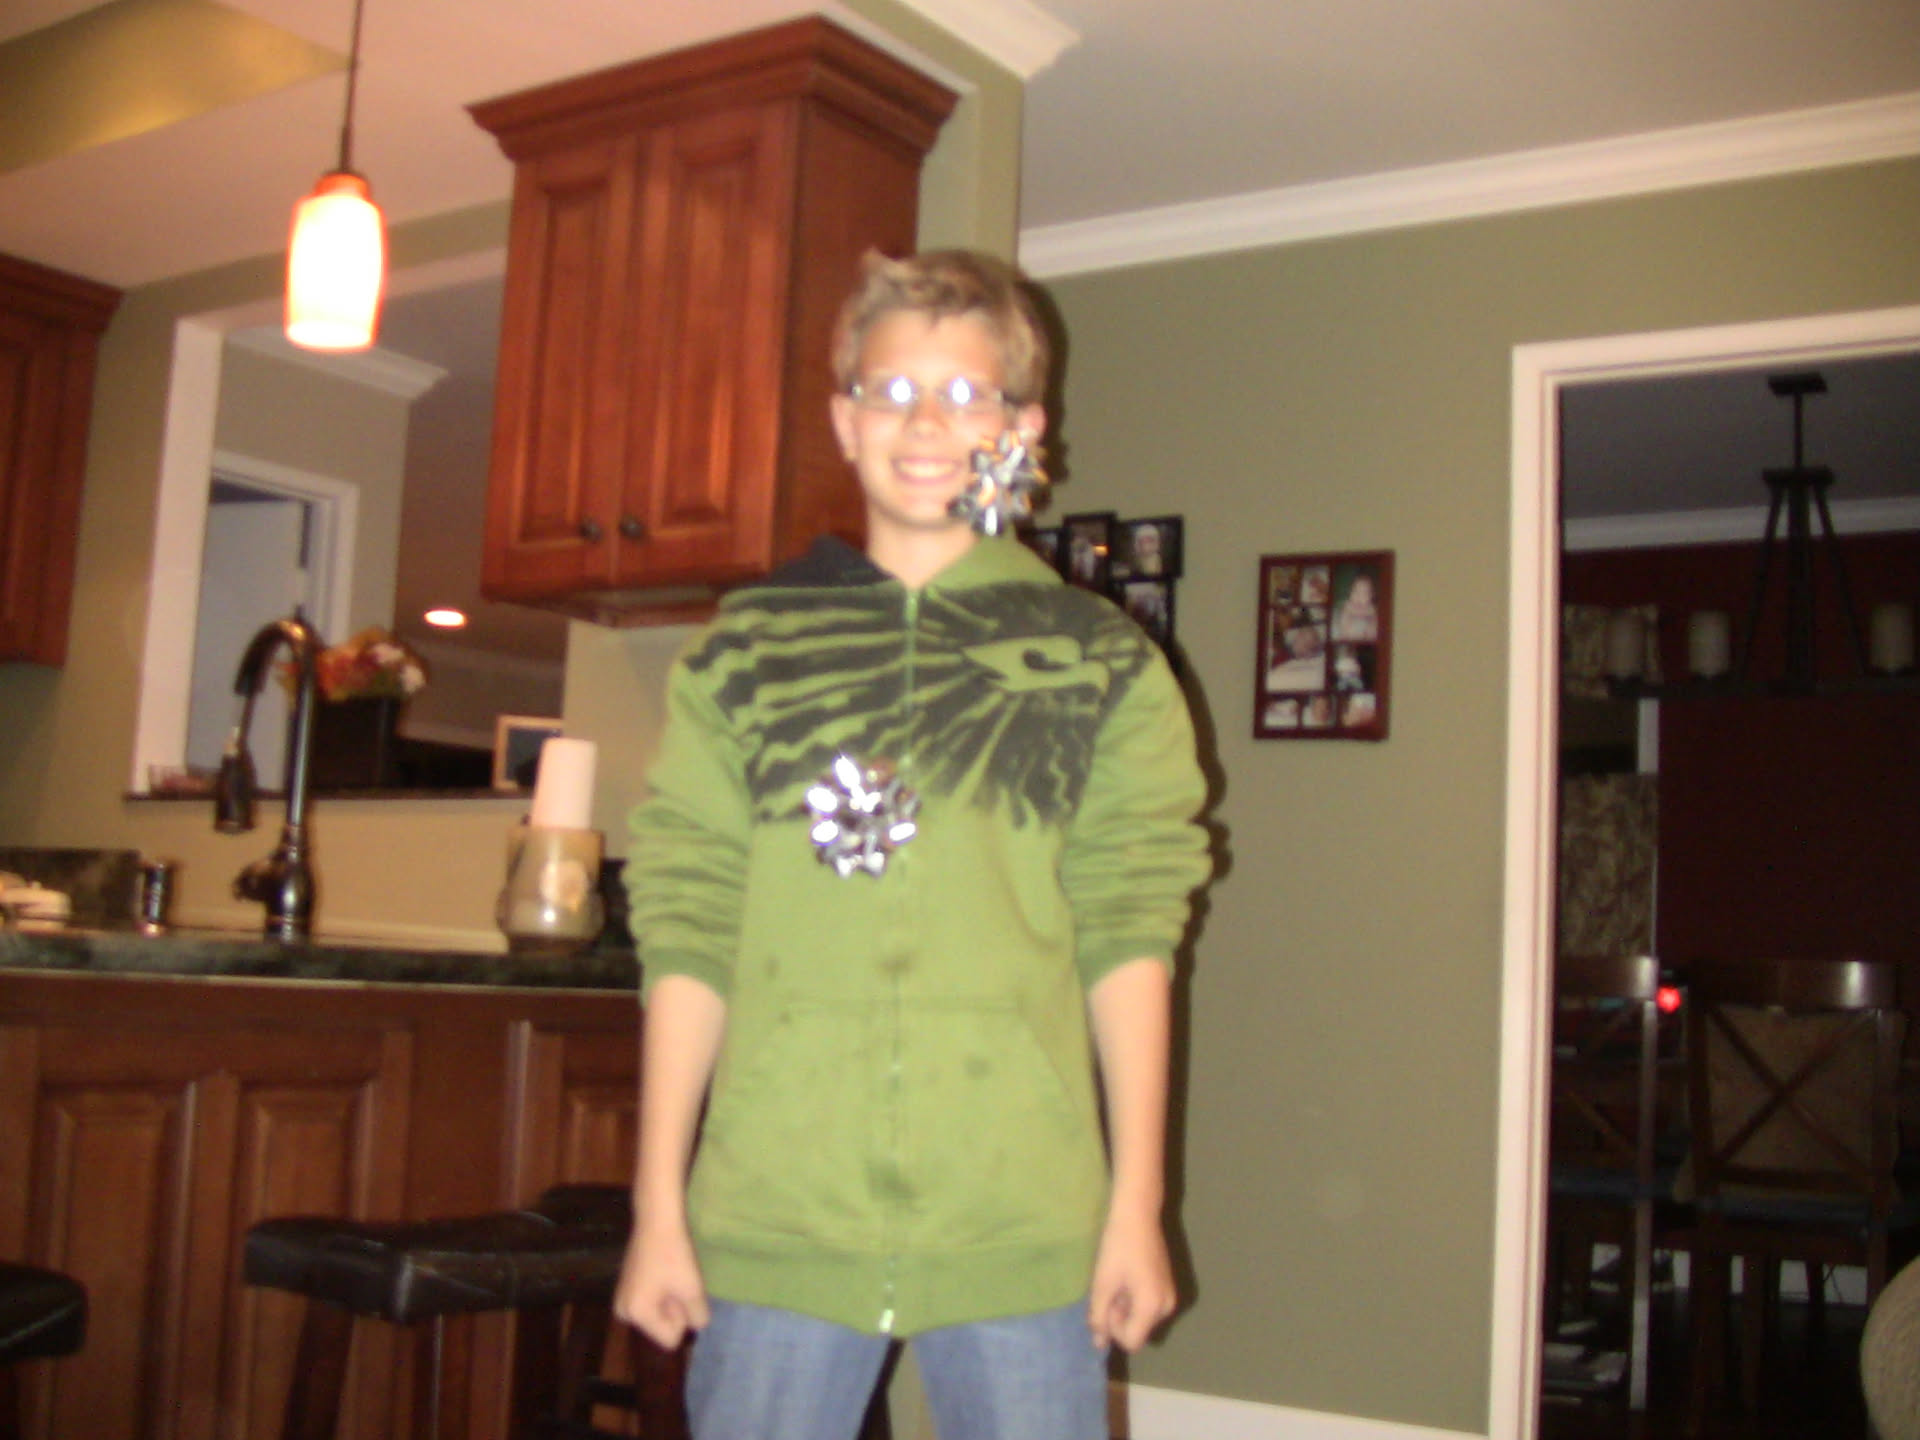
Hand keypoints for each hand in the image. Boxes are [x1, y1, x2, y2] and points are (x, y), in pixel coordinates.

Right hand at [613, 1215, 709, 1349]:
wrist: (656, 1220)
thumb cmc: (674, 1254)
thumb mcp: (692, 1289)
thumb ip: (698, 1316)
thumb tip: (697, 1325)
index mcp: (636, 1315)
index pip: (671, 1339)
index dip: (682, 1317)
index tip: (679, 1291)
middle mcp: (623, 1312)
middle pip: (662, 1328)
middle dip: (674, 1310)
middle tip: (675, 1281)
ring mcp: (621, 1300)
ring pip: (658, 1316)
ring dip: (669, 1300)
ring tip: (668, 1275)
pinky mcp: (625, 1289)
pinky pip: (650, 1304)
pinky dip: (660, 1292)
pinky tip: (661, 1271)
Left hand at [1087, 1205, 1176, 1352]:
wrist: (1138, 1214)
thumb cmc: (1117, 1247)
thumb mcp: (1103, 1284)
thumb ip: (1099, 1317)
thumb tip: (1099, 1344)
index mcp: (1153, 1307)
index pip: (1131, 1342)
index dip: (1113, 1329)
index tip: (1107, 1302)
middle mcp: (1167, 1307)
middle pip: (1138, 1332)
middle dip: (1120, 1319)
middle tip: (1111, 1290)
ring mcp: (1170, 1297)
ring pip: (1142, 1320)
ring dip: (1126, 1309)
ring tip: (1118, 1282)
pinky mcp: (1168, 1287)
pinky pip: (1149, 1308)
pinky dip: (1135, 1301)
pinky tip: (1128, 1278)